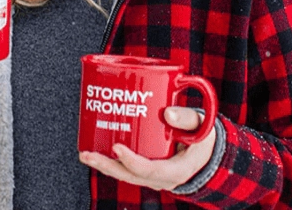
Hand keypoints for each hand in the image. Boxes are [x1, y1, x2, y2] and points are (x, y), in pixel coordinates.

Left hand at [79, 107, 216, 191]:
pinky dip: (110, 161)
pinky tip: (96, 149)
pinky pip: (126, 169)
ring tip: (84, 153)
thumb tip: (168, 113)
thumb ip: (187, 118)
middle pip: (129, 176)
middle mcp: (161, 178)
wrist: (207, 151)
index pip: (149, 171)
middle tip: (87, 154)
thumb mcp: (202, 126)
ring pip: (124, 174)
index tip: (116, 147)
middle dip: (106, 166)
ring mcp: (152, 176)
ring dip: (103, 164)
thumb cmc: (203, 137)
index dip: (131, 161)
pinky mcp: (146, 169)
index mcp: (176, 171)